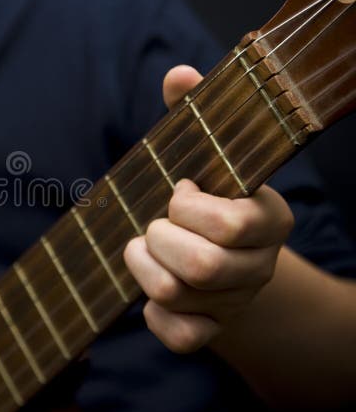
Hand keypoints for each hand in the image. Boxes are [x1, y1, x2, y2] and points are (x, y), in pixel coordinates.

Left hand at [122, 65, 294, 352]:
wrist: (217, 254)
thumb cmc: (203, 196)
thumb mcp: (199, 153)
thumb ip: (191, 114)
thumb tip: (178, 74)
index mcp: (268, 218)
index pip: (231, 223)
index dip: (189, 207)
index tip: (179, 190)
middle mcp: (259, 265)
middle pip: (201, 266)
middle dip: (159, 239)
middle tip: (153, 225)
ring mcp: (236, 303)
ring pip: (178, 295)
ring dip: (143, 267)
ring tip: (143, 248)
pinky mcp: (211, 331)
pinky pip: (181, 338)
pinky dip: (155, 316)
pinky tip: (152, 295)